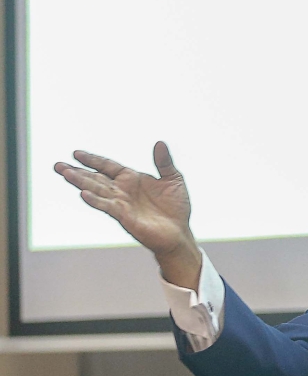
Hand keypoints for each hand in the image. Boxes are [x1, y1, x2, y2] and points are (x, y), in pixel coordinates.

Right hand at [53, 141, 200, 288]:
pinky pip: (108, 207)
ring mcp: (122, 204)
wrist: (180, 232)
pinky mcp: (125, 217)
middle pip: (96, 178)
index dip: (93, 160)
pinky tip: (83, 194)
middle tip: (58, 165)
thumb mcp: (173, 179)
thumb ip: (164, 162)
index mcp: (132, 179)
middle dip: (77, 172)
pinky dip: (96, 200)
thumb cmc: (176, 207)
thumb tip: (160, 143)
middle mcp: (123, 190)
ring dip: (81, 182)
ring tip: (65, 174)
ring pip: (97, 190)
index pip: (108, 166)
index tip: (76, 153)